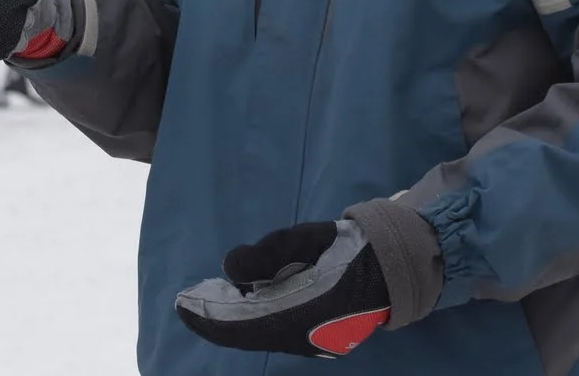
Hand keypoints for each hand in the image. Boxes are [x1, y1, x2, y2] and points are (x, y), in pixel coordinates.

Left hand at [174, 219, 390, 357]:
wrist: (396, 268)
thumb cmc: (350, 248)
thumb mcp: (306, 237)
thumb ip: (268, 252)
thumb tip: (231, 269)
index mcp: (299, 314)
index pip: (239, 322)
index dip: (207, 314)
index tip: (183, 302)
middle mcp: (301, 336)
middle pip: (246, 332)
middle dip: (217, 316)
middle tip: (194, 297)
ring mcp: (311, 342)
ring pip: (259, 333)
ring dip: (234, 318)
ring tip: (216, 295)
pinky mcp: (317, 340)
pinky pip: (274, 332)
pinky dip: (254, 319)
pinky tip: (248, 301)